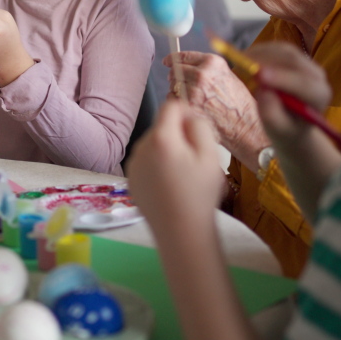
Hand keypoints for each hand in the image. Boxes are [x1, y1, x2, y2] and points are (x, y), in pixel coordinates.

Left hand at [127, 100, 225, 238]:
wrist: (180, 232)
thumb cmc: (199, 194)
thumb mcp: (210, 155)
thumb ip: (199, 126)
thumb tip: (188, 115)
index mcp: (161, 138)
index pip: (171, 107)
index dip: (187, 112)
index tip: (198, 130)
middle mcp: (141, 147)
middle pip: (162, 127)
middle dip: (179, 134)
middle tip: (196, 157)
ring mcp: (133, 164)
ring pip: (154, 145)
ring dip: (168, 150)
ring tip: (184, 175)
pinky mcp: (131, 180)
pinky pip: (146, 162)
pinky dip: (158, 166)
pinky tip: (171, 185)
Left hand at [163, 51, 263, 169]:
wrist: (245, 125)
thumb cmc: (239, 103)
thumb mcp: (227, 75)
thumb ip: (207, 68)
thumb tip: (185, 66)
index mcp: (212, 63)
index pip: (183, 56)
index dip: (173, 59)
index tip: (168, 61)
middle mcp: (202, 74)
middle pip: (175, 71)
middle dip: (176, 77)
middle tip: (183, 86)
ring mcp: (194, 91)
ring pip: (172, 87)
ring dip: (177, 92)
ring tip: (194, 100)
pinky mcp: (188, 107)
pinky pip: (173, 102)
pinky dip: (178, 105)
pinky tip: (192, 109)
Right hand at [251, 42, 333, 153]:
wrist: (292, 124)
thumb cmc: (286, 130)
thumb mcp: (278, 130)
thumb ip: (272, 114)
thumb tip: (263, 91)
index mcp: (319, 96)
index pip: (304, 84)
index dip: (282, 78)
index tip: (259, 75)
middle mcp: (317, 76)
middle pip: (293, 60)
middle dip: (267, 60)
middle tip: (242, 63)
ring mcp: (307, 64)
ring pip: (284, 50)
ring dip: (261, 53)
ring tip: (240, 61)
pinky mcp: (295, 58)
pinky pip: (277, 48)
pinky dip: (260, 51)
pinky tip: (246, 59)